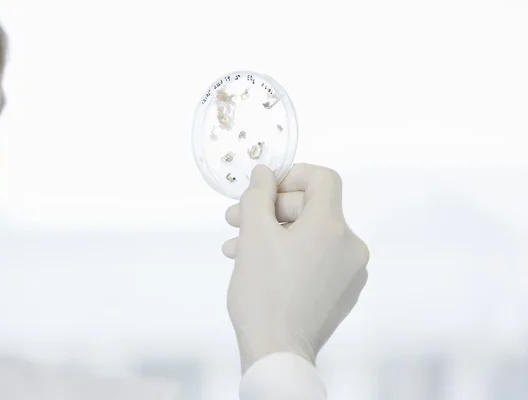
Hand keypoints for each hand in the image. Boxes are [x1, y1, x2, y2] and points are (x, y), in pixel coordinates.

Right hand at [223, 163, 369, 373]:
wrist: (278, 354)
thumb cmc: (264, 293)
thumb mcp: (254, 235)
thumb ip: (258, 195)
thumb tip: (264, 173)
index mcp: (333, 227)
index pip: (322, 179)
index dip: (291, 176)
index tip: (264, 190)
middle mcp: (351, 246)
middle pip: (311, 209)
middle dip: (270, 210)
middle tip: (235, 219)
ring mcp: (351, 272)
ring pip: (310, 236)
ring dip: (273, 234)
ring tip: (237, 247)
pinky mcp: (343, 292)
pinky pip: (317, 260)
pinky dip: (290, 255)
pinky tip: (259, 266)